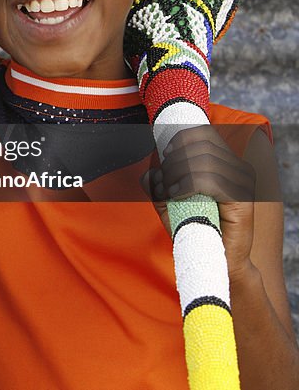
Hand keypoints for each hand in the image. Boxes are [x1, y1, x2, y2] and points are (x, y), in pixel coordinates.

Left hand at [142, 125, 256, 273]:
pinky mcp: (241, 200)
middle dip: (174, 159)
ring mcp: (242, 183)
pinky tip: (176, 195)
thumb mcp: (170, 204)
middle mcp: (238, 169)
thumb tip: (150, 171)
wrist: (217, 259)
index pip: (205, 133)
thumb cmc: (197, 228)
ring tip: (168, 191)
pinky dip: (186, 185)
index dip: (181, 137)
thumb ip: (159, 186)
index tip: (165, 152)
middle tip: (164, 180)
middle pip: (201, 144)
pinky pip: (209, 180)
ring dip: (177, 173)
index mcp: (226, 163)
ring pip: (203, 161)